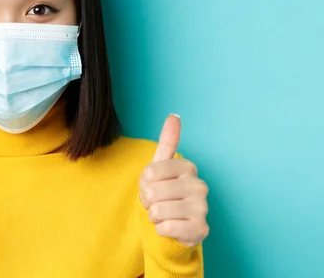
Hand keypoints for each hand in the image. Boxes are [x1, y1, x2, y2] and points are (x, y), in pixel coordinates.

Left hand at [139, 115, 208, 246]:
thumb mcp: (160, 166)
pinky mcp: (200, 230)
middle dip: (148, 201)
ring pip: (158, 210)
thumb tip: (174, 115)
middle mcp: (199, 185)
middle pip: (153, 192)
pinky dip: (161, 229)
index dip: (144, 183)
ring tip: (163, 214)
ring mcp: (202, 208)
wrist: (173, 225)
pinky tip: (170, 227)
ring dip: (154, 215)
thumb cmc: (164, 193)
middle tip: (157, 202)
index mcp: (187, 167)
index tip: (153, 185)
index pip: (150, 172)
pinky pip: (165, 228)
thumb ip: (167, 141)